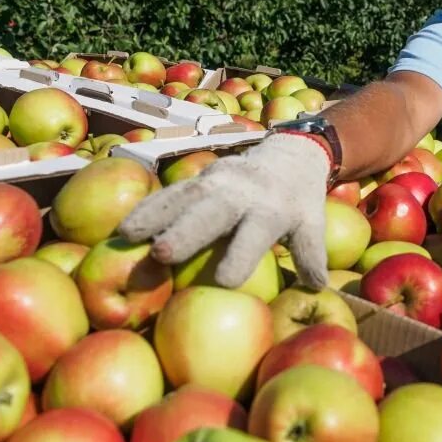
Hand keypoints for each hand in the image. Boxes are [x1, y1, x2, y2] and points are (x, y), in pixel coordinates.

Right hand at [118, 133, 329, 288]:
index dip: (241, 255)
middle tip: (160, 254)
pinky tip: (123, 226)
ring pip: (182, 199)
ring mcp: (216, 181)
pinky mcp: (198, 177)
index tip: (224, 281)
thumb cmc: (299, 201)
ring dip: (154, 217)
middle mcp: (240, 193)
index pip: (256, 234)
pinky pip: (169, 193)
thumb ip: (312, 255)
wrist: (289, 154)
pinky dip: (147, 207)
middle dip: (185, 231)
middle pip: (211, 213)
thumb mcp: (312, 224)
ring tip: (126, 238)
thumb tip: (319, 287)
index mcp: (270, 209)